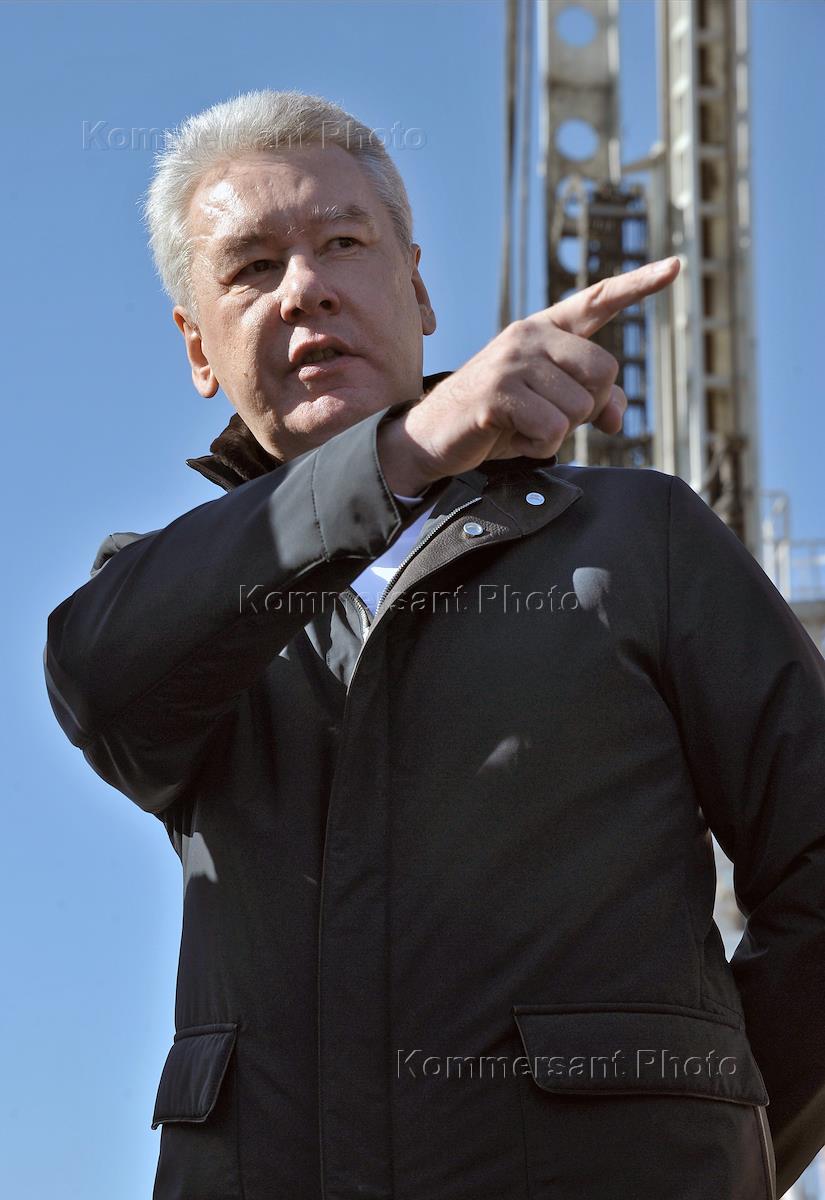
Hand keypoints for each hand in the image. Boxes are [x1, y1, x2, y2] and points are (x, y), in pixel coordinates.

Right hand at [377, 257, 680, 494]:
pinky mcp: (498, 392)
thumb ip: (591, 403)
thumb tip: (620, 417)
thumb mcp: (548, 407)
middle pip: (605, 371)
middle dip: (589, 408)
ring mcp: (513, 361)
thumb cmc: (495, 419)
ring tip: (525, 427)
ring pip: (580, 407)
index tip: (676, 267)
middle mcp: (530, 335)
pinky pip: (552, 428)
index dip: (639, 285)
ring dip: (560, 432)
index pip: (598, 299)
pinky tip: (515, 438)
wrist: (434, 436)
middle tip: (552, 418)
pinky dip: (541, 446)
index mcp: (545, 330)